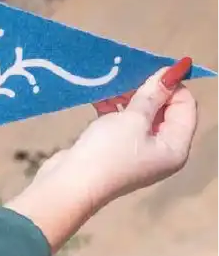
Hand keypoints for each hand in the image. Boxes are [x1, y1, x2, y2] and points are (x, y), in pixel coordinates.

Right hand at [7, 59, 198, 249]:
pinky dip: (114, 110)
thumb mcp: (132, 118)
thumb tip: (171, 72)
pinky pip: (122, 125)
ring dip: (128, 98)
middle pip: (164, 111)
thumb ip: (152, 94)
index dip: (173, 85)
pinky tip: (101, 98)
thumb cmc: (106, 153)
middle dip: (149, 90)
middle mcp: (160, 152)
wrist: (68, 187)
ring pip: (140, 116)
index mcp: (174, 148)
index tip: (152, 68)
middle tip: (130, 73)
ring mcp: (136, 153)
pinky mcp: (114, 152)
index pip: (186, 107)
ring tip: (112, 83)